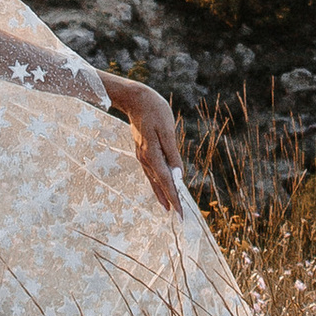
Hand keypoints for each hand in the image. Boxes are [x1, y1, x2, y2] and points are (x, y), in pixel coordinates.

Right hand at [104, 73, 184, 214]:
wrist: (135, 98)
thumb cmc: (154, 111)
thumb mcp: (167, 130)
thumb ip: (172, 153)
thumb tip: (178, 174)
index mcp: (153, 154)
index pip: (165, 181)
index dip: (174, 197)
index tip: (180, 213)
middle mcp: (146, 158)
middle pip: (159, 184)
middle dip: (169, 200)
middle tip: (179, 217)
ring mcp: (142, 155)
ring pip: (154, 179)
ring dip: (162, 194)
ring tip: (169, 207)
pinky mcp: (142, 151)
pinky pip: (151, 171)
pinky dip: (156, 182)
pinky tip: (159, 187)